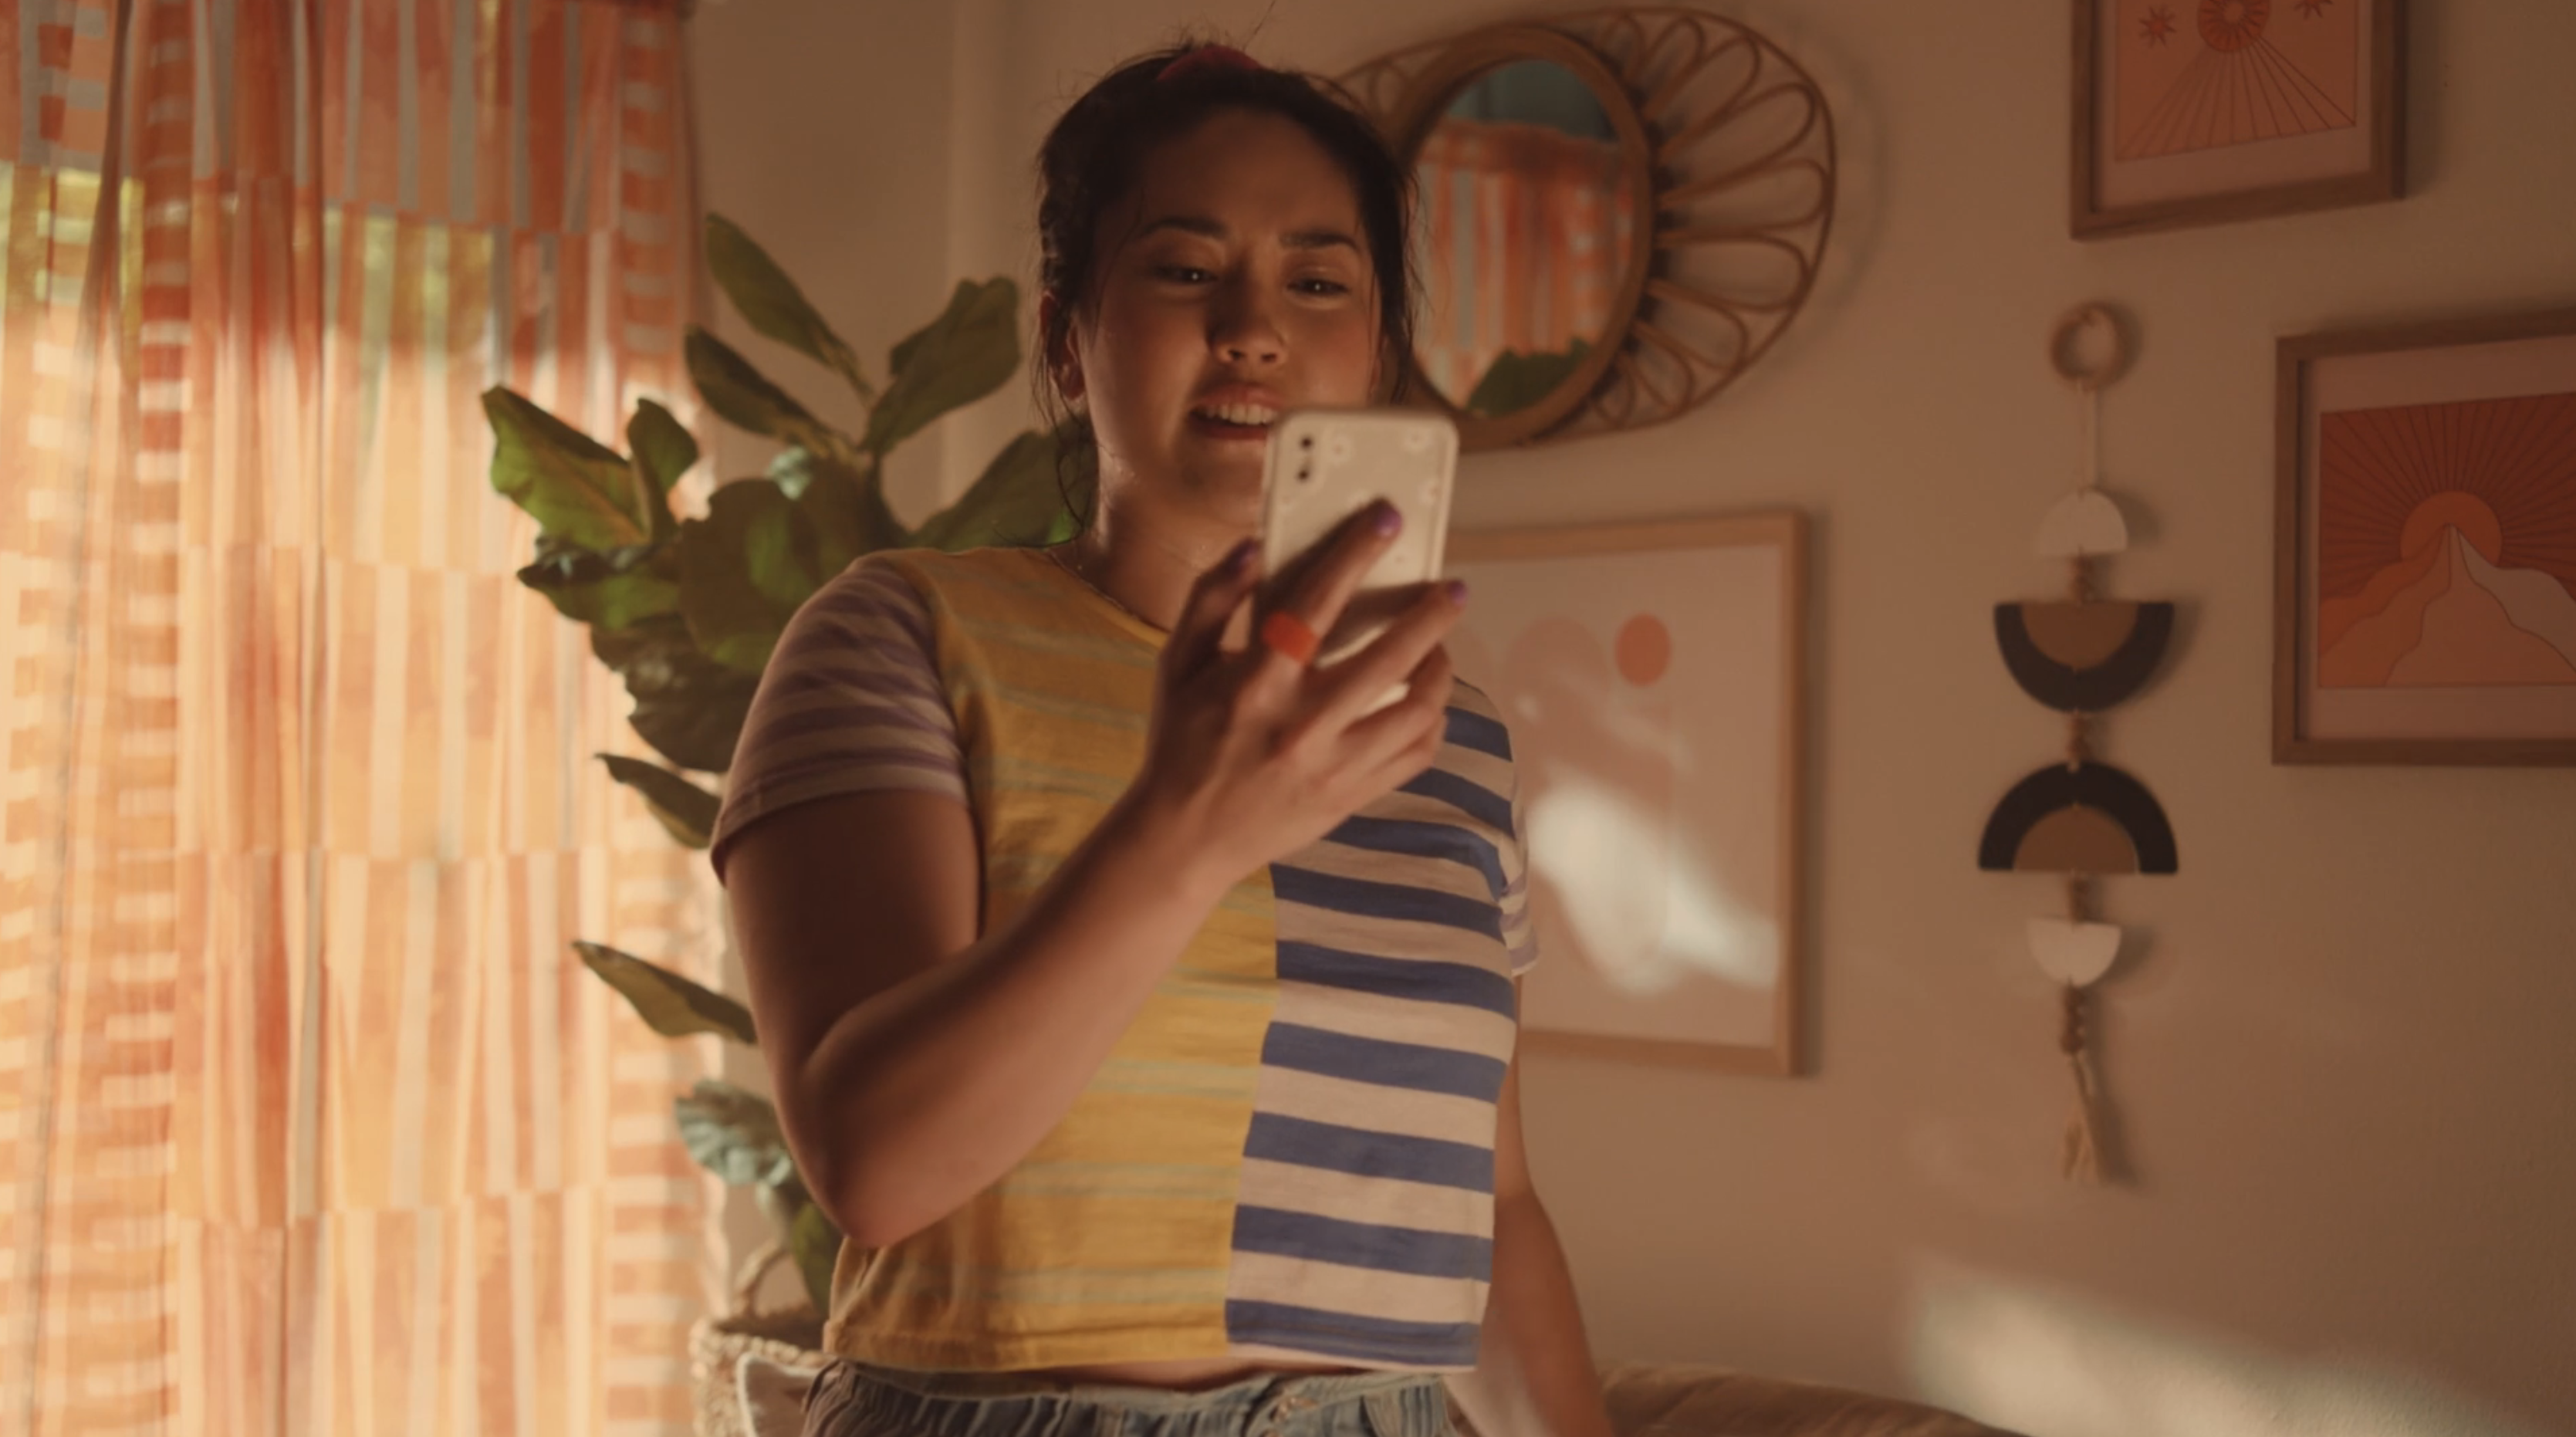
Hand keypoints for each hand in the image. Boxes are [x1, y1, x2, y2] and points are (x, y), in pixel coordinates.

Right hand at [1121, 501, 1466, 891]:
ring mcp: (1334, 768)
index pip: (1316, 604)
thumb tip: (1253, 547)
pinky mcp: (1351, 798)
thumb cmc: (1180, 742)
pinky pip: (1415, 755)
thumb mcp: (1176, 665)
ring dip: (1437, 669)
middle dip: (1430, 616)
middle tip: (1453, 589)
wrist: (1183, 839)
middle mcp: (1302, 726)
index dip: (1354, 555)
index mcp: (1256, 684)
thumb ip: (1211, 599)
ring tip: (1438, 646)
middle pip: (1389, 659)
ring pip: (1416, 711)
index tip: (1386, 520)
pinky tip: (1425, 701)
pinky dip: (1431, 721)